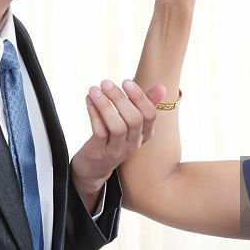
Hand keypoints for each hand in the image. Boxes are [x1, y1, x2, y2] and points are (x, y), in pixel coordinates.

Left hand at [70, 79, 166, 201]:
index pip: (150, 115)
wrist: (93, 168)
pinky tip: (89, 100)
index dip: (140, 97)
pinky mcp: (99, 153)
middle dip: (120, 98)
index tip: (127, 81)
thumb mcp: (131, 124)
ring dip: (105, 105)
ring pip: (117, 127)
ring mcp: (116, 150)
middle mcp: (133, 144)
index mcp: (144, 135)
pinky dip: (93, 113)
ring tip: (94, 89)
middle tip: (106, 83)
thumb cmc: (113, 139)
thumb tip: (161, 87)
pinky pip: (99, 131)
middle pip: (134, 120)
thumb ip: (144, 105)